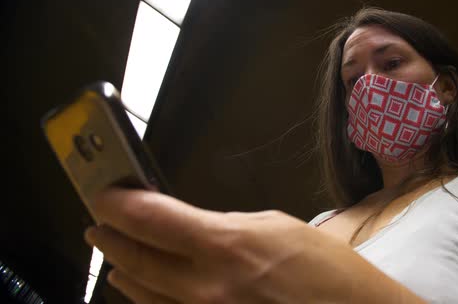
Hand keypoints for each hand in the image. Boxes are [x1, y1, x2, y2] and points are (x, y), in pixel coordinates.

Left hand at [85, 188, 422, 302]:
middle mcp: (207, 288)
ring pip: (143, 294)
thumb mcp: (273, 226)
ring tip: (114, 257)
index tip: (105, 195)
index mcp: (226, 246)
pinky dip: (147, 300)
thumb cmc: (326, 272)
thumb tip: (192, 226)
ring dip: (124, 269)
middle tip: (100, 223)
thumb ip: (223, 226)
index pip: (150, 218)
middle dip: (111, 236)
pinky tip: (142, 291)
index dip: (118, 203)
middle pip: (135, 257)